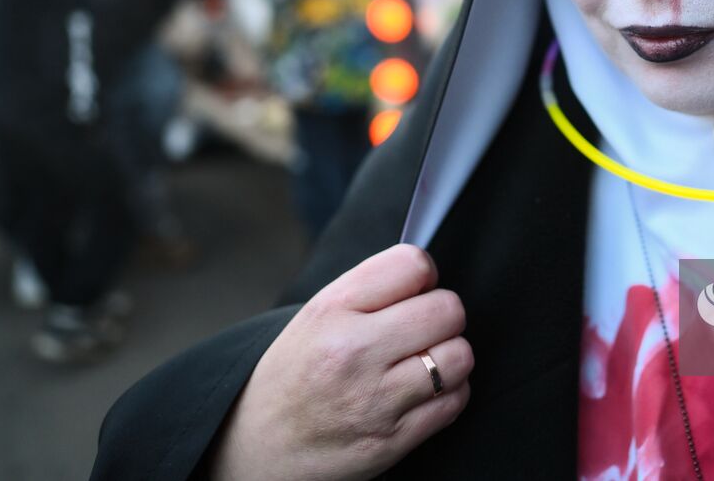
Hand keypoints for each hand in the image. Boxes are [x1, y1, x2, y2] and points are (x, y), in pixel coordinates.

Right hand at [209, 245, 471, 480]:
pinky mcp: (391, 441)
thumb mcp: (315, 317)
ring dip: (450, 358)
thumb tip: (429, 273)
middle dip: (443, 317)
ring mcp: (374, 400)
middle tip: (424, 330)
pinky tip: (423, 394)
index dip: (425, 276)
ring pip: (459, 356)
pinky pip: (455, 400)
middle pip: (447, 310)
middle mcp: (353, 352)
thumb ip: (370, 290)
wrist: (254, 450)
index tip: (417, 291)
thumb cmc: (294, 377)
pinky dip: (449, 394)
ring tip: (425, 363)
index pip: (413, 265)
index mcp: (332, 311)